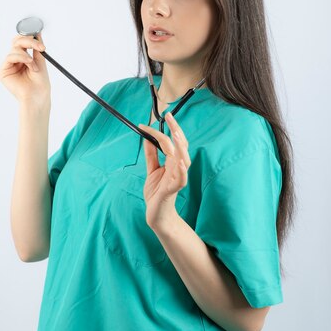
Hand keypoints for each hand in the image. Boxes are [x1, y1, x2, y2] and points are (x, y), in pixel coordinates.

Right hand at [0, 32, 50, 105]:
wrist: (38, 96)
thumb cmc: (40, 83)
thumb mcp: (40, 61)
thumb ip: (37, 47)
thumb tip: (37, 33)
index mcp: (23, 58)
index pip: (22, 42)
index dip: (29, 36)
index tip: (39, 35)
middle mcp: (15, 60)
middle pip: (16, 41)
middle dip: (28, 41)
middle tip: (39, 46)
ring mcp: (9, 65)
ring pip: (14, 48)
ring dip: (27, 55)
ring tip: (34, 66)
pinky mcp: (3, 71)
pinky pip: (10, 57)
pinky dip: (21, 58)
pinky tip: (29, 64)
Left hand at [137, 111, 190, 228]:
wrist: (156, 213)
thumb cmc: (156, 192)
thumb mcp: (151, 169)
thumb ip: (151, 155)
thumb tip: (147, 138)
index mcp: (172, 161)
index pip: (170, 141)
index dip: (160, 131)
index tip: (146, 124)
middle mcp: (178, 167)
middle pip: (181, 146)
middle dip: (176, 130)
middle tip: (169, 116)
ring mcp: (178, 177)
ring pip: (184, 159)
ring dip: (181, 147)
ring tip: (176, 134)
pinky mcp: (174, 189)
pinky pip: (181, 178)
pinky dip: (181, 169)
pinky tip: (180, 161)